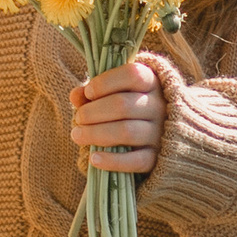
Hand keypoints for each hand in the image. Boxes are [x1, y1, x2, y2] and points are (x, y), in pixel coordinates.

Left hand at [68, 53, 167, 178]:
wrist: (159, 137)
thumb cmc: (128, 108)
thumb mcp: (114, 93)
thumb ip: (94, 92)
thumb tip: (76, 95)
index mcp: (151, 83)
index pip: (132, 75)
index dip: (105, 83)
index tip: (88, 92)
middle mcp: (160, 106)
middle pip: (123, 105)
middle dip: (93, 112)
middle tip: (78, 118)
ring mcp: (160, 133)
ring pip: (127, 131)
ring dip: (96, 134)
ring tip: (77, 135)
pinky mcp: (157, 157)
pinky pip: (135, 161)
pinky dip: (112, 161)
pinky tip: (94, 159)